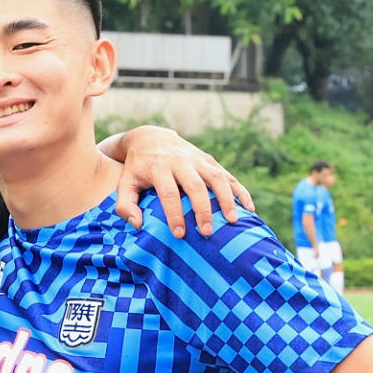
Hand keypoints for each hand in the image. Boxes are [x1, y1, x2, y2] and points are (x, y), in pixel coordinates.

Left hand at [104, 125, 254, 237]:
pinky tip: (248, 208)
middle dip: (202, 210)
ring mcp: (197, 159)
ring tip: (233, 220)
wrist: (150, 138)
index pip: (169, 193)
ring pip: (216, 178)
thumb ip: (125, 205)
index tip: (180, 234)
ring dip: (226, 199)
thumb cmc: (136, 168)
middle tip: (207, 232)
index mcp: (158, 167)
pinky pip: (227, 175)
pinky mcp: (209, 160)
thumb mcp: (124, 183)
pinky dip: (239, 190)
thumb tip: (138, 225)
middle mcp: (180, 161)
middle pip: (195, 186)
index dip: (175, 214)